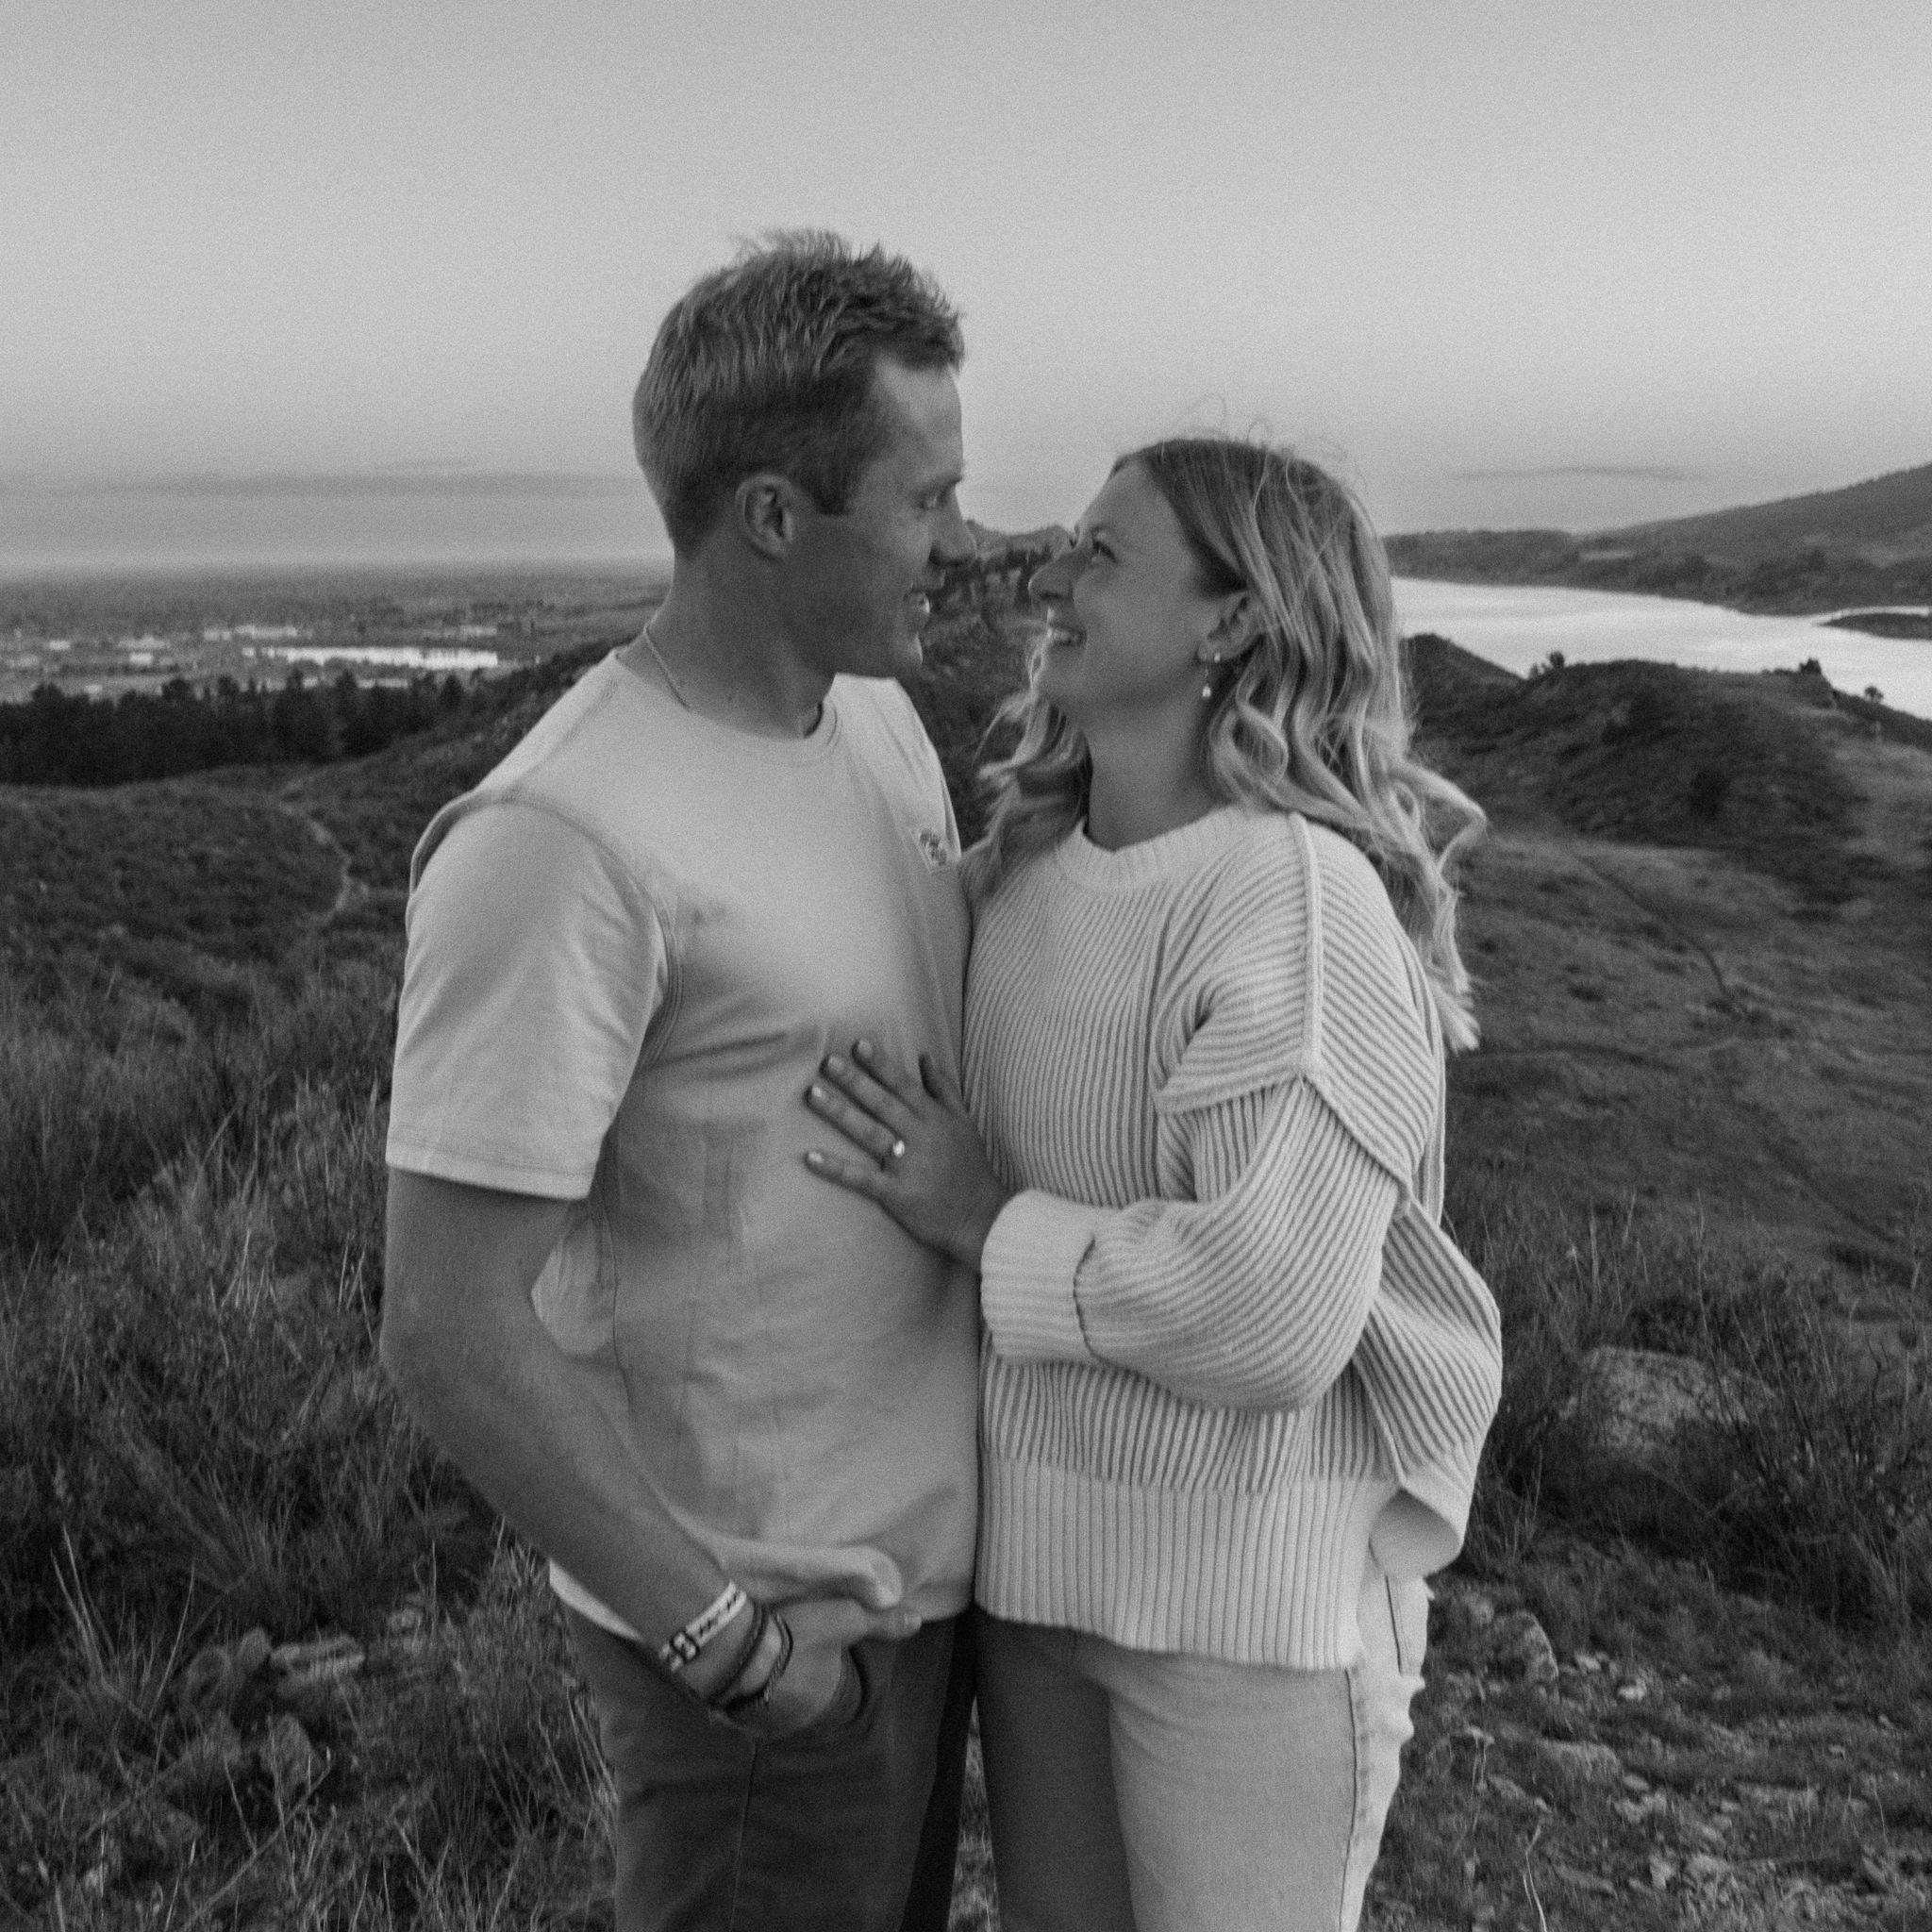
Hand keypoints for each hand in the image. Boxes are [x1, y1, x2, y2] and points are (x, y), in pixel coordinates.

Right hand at [752, 1592, 919, 1737]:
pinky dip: (746, 1691)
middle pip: (803, 1697)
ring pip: (773, 1704)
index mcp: (827, 1702)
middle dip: (799, 1677)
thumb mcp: (846, 1618)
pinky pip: (745, 1706)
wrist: (739, 1647)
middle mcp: (797, 1721)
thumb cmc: (799, 1632)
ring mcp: (763, 1723)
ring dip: (771, 1686)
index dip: (827, 1665)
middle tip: (790, 1647)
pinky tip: (741, 1670)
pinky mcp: (734, 1716)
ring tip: (763, 1657)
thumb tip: (917, 1622)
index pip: (834, 1688)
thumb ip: (881, 1622)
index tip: (816, 1645)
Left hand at [803, 1039, 1010, 1269]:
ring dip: (839, 1114)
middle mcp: (919, 1137)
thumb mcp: (964, 1123)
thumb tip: (925, 1057)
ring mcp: (907, 1166)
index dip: (881, 1065)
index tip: (859, 1045)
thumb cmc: (971, 1168)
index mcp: (934, 1119)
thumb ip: (944, 1089)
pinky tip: (811, 1157)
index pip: (904, 1086)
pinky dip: (836, 1168)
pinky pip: (861, 1178)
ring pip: (869, 1134)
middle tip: (829, 1062)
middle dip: (855, 1082)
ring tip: (813, 1095)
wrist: (982, 1217)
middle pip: (883, 1104)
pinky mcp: (896, 1194)